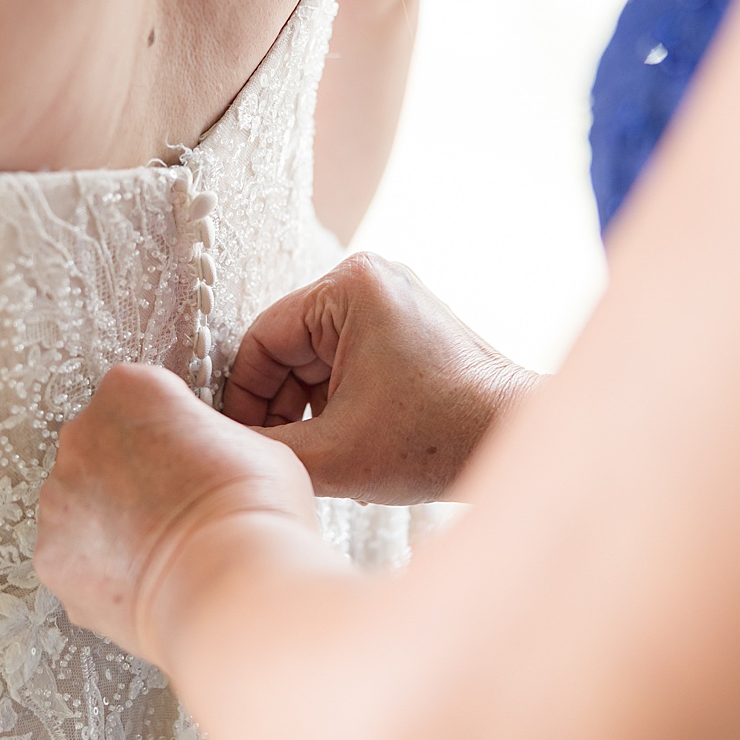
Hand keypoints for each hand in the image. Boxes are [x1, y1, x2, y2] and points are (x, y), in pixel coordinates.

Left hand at [34, 364, 319, 663]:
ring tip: (161, 553)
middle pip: (101, 449)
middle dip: (131, 477)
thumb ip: (210, 440)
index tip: (189, 457)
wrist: (229, 588)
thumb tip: (207, 461)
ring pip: (81, 506)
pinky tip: (141, 582)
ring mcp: (59, 497)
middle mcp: (81, 434)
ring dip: (110, 524)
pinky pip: (72, 558)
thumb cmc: (252, 513)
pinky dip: (99, 571)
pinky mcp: (50, 554)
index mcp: (131, 390)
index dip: (169, 432)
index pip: (139, 396)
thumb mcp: (255, 445)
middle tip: (175, 510)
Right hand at [223, 253, 538, 504]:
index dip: (242, 400)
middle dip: (279, 409)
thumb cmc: (440, 438)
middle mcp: (370, 279)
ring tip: (318, 460)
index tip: (240, 445)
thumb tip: (217, 450)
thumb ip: (263, 450)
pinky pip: (346, 365)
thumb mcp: (332, 454)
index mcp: (348, 285)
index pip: (260, 343)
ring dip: (307, 412)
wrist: (522, 442)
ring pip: (314, 363)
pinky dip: (336, 406)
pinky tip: (345, 447)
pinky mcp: (409, 328)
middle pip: (287, 352)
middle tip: (278, 459)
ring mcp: (393, 302)